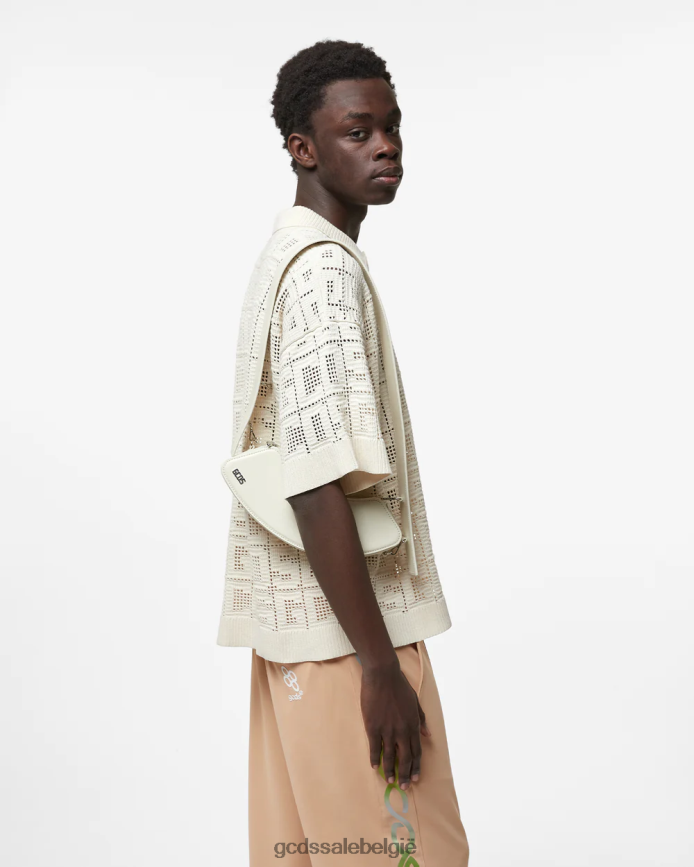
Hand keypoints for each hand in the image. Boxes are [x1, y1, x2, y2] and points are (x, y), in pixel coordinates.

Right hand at [360, 659, 431, 789]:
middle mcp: (402, 731)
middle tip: (404, 787)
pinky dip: (375, 759)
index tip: (415, 778)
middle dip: (405, 774)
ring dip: (390, 770)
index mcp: (414, 725)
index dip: (416, 766)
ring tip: (390, 781)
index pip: (417, 751)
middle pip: (405, 758)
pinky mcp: (373, 727)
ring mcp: (387, 730)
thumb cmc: (400, 686)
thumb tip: (428, 734)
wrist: (383, 675)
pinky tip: (374, 767)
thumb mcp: (415, 702)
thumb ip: (422, 719)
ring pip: (390, 756)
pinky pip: (375, 747)